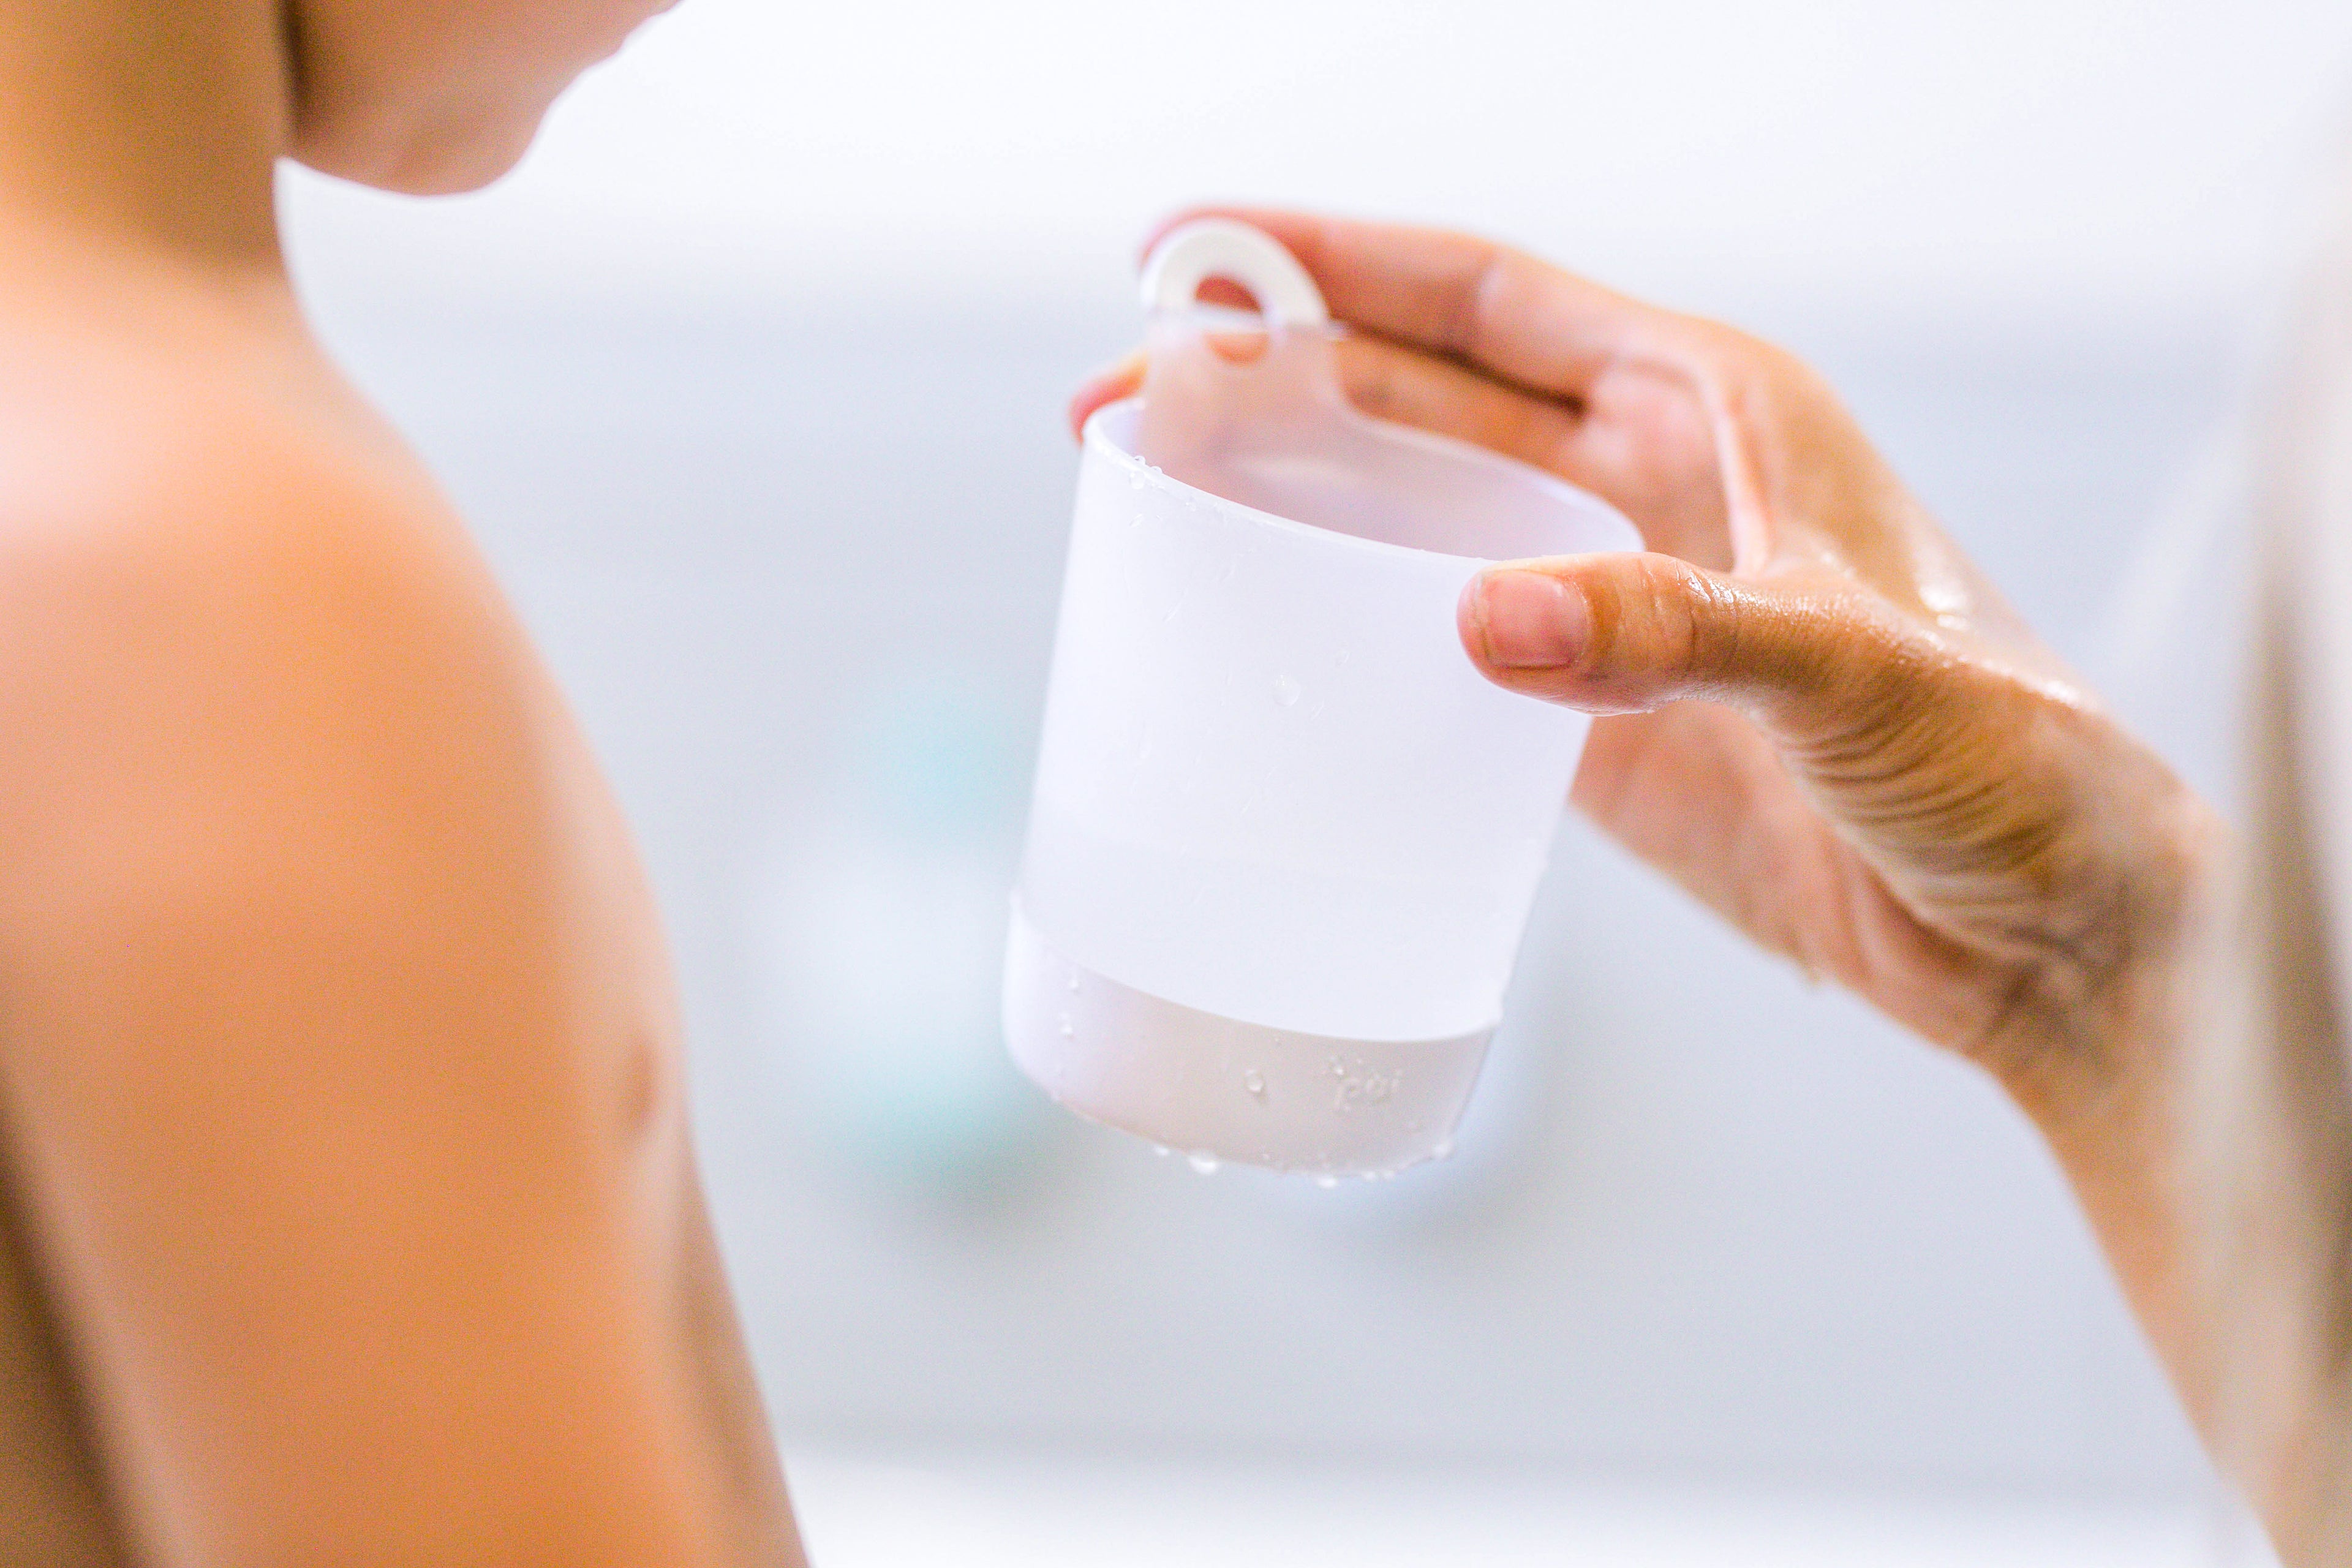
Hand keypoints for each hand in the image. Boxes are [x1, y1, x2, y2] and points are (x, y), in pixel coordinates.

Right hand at [1073, 209, 2215, 1122]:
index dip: (1327, 259)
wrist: (2047, 930)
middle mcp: (1641, 482)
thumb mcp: (1854, 667)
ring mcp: (1606, 602)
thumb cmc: (2009, 764)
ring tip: (1153, 499)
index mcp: (1705, 406)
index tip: (1185, 254)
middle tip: (1118, 398)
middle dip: (1263, 379)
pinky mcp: (1588, 723)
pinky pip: (1432, 646)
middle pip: (1411, 395)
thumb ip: (1673, 631)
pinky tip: (1260, 642)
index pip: (1480, 298)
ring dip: (1286, 497)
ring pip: (1407, 514)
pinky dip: (1342, 633)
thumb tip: (1476, 621)